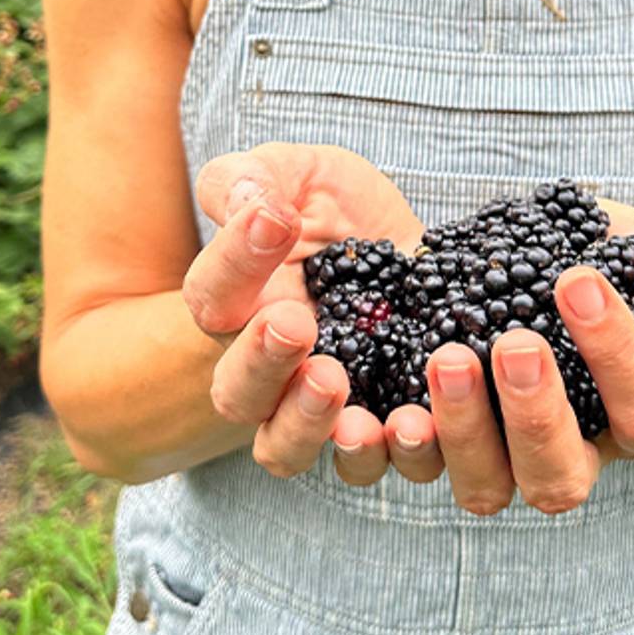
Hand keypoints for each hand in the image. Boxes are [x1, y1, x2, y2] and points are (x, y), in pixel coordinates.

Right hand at [186, 143, 423, 481]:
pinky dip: (402, 451)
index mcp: (238, 305)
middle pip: (236, 396)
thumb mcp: (297, 173)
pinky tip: (421, 419)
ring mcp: (326, 408)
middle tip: (296, 324)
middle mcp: (268, 370)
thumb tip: (254, 204)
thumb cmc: (334, 210)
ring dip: (311, 427)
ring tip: (343, 392)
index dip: (234, 262)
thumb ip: (255, 179)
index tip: (274, 220)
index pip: (212, 297)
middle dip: (261, 365)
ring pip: (288, 449)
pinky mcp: (394, 423)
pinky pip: (388, 461)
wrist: (409, 248)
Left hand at [376, 198, 633, 515]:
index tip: (577, 282)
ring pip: (485, 488)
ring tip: (445, 358)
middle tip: (510, 343)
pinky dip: (397, 443)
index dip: (613, 354)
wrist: (581, 274)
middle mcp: (576, 454)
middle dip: (533, 417)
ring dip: (461, 433)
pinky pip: (419, 466)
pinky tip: (381, 399)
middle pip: (558, 479)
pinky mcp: (447, 439)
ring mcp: (505, 457)